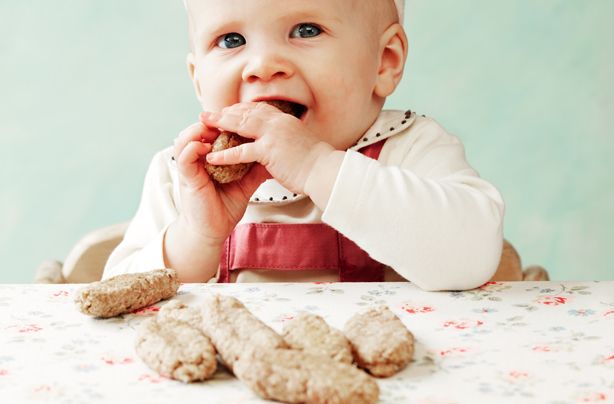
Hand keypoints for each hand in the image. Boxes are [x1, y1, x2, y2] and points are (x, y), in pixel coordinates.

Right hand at [172, 119, 270, 245]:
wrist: (214, 231)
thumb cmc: (226, 208)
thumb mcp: (245, 184)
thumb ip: (255, 169)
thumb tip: (273, 155)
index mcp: (210, 158)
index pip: (213, 132)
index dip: (225, 122)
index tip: (241, 118)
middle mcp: (198, 159)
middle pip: (198, 130)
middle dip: (213, 121)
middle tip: (229, 117)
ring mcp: (191, 168)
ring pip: (185, 139)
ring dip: (198, 131)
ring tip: (214, 130)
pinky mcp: (187, 178)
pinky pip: (183, 157)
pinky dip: (192, 148)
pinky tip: (206, 147)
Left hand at [201, 102, 335, 194]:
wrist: (325, 171)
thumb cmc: (316, 164)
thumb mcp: (300, 144)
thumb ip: (286, 140)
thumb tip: (280, 145)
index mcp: (285, 120)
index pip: (258, 110)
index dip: (240, 110)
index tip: (227, 112)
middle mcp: (278, 123)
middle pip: (245, 113)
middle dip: (225, 113)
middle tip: (208, 114)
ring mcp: (273, 135)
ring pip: (241, 125)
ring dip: (220, 124)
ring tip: (203, 125)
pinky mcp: (269, 150)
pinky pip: (242, 151)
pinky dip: (226, 154)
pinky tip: (212, 157)